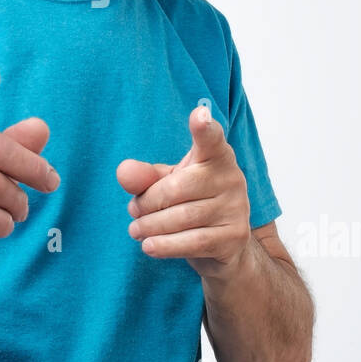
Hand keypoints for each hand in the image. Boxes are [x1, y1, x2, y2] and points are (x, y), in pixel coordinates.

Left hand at [117, 103, 250, 279]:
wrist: (223, 245)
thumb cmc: (191, 202)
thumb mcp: (166, 183)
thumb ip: (144, 176)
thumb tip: (124, 172)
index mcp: (215, 156)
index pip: (211, 139)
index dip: (204, 127)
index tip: (199, 115)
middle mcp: (231, 177)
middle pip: (176, 188)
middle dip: (147, 202)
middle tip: (133, 211)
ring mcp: (237, 208)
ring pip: (182, 218)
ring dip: (151, 226)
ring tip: (136, 229)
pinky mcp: (234, 237)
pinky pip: (192, 242)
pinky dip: (164, 245)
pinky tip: (148, 246)